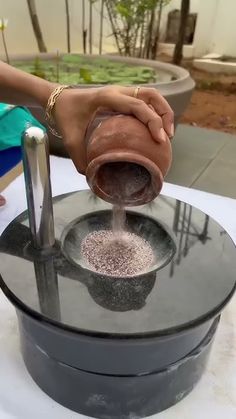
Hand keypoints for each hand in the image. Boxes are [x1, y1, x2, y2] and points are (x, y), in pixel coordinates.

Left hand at [53, 85, 173, 172]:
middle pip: (151, 95)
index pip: (137, 105)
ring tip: (166, 135)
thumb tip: (92, 176)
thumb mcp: (70, 138)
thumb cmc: (65, 115)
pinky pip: (144, 101)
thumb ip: (80, 158)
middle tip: (167, 137)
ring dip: (162, 112)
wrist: (58, 99)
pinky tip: (154, 131)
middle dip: (164, 114)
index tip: (160, 139)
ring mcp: (121, 93)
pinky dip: (154, 113)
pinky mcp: (122, 98)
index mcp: (107, 97)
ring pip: (151, 95)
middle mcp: (118, 92)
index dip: (153, 121)